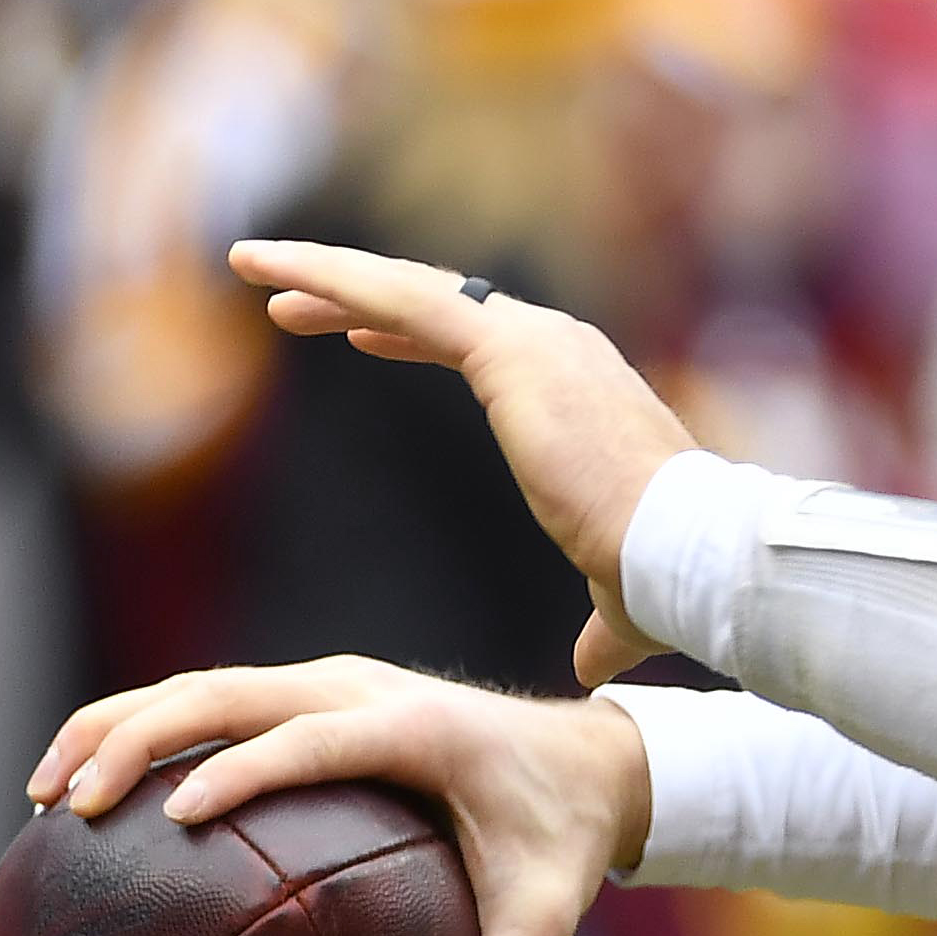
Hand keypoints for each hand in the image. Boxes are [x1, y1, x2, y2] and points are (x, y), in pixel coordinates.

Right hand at [29, 658, 654, 935]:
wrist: (586, 761)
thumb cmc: (561, 843)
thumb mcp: (547, 917)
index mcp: (414, 731)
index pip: (311, 740)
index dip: (242, 769)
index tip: (175, 817)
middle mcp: (362, 690)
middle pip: (226, 691)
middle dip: (137, 735)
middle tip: (69, 805)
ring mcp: (331, 684)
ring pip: (201, 686)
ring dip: (116, 726)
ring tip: (45, 797)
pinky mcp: (312, 696)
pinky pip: (215, 705)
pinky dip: (143, 734)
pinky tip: (87, 803)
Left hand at [230, 240, 694, 679]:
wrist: (686, 550)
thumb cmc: (662, 574)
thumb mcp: (617, 599)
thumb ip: (600, 627)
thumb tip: (590, 671)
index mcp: (577, 385)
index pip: (474, 342)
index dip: (407, 336)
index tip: (354, 338)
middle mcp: (555, 345)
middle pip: (430, 305)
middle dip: (353, 297)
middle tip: (283, 303)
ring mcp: (534, 339)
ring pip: (406, 290)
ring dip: (324, 275)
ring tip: (250, 265)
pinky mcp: (510, 351)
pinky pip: (403, 301)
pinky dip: (334, 280)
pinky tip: (278, 275)